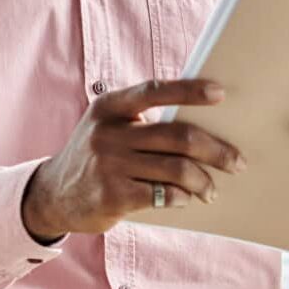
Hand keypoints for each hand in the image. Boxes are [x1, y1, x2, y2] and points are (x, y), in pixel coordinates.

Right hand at [22, 79, 246, 240]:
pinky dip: (181, 197)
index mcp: (109, 106)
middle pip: (178, 136)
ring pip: (176, 169)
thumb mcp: (107, 127)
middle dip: (215, 150)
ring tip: (211, 188)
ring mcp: (109, 165)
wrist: (51, 195)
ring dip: (203, 181)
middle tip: (236, 161)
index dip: (190, 91)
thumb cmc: (95, 156)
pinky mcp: (112, 196)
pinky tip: (185, 198)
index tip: (220, 93)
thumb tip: (202, 125)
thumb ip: (142, 121)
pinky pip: (163, 195)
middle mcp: (108, 132)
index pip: (154, 91)